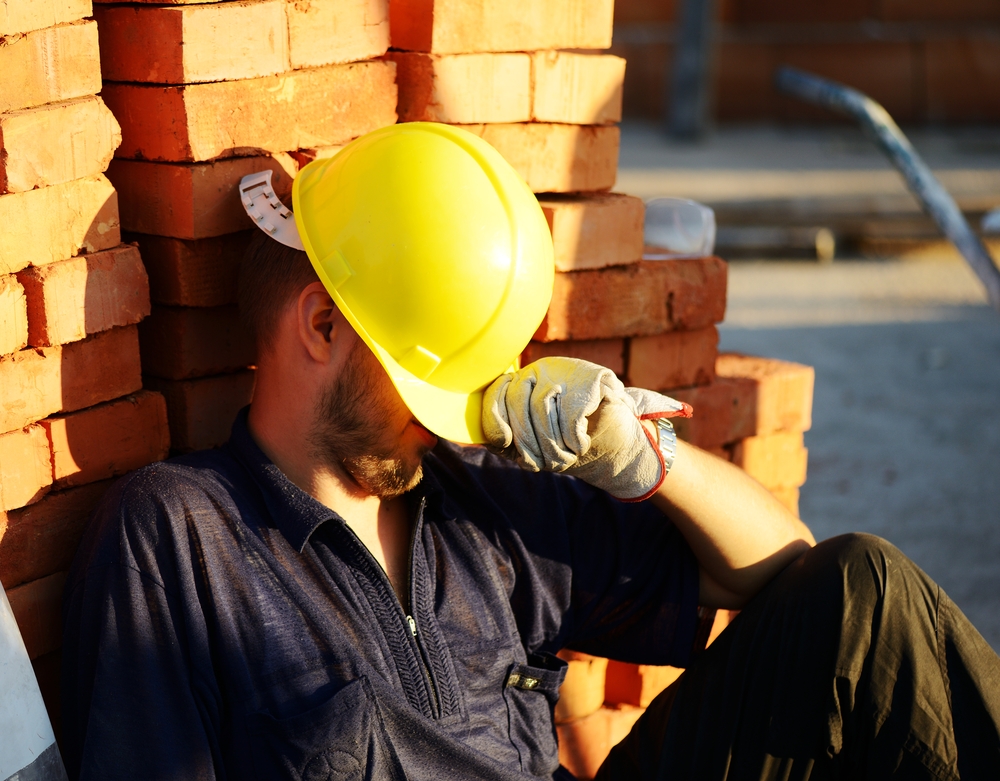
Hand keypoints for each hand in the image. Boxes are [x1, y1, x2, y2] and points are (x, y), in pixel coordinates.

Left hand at [482, 357, 691, 500]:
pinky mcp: (593, 378)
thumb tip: (489, 439)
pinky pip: (570, 414)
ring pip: (542, 408)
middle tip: (542, 464)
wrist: (614, 442)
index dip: (495, 423)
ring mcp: (567, 369)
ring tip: (564, 458)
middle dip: (527, 442)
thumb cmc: (565, 442)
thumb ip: (506, 437)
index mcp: (520, 382)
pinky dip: (573, 440)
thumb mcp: (531, 442)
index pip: (495, 394)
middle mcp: (540, 368)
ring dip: (551, 445)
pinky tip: (580, 445)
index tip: (506, 444)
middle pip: (517, 401)